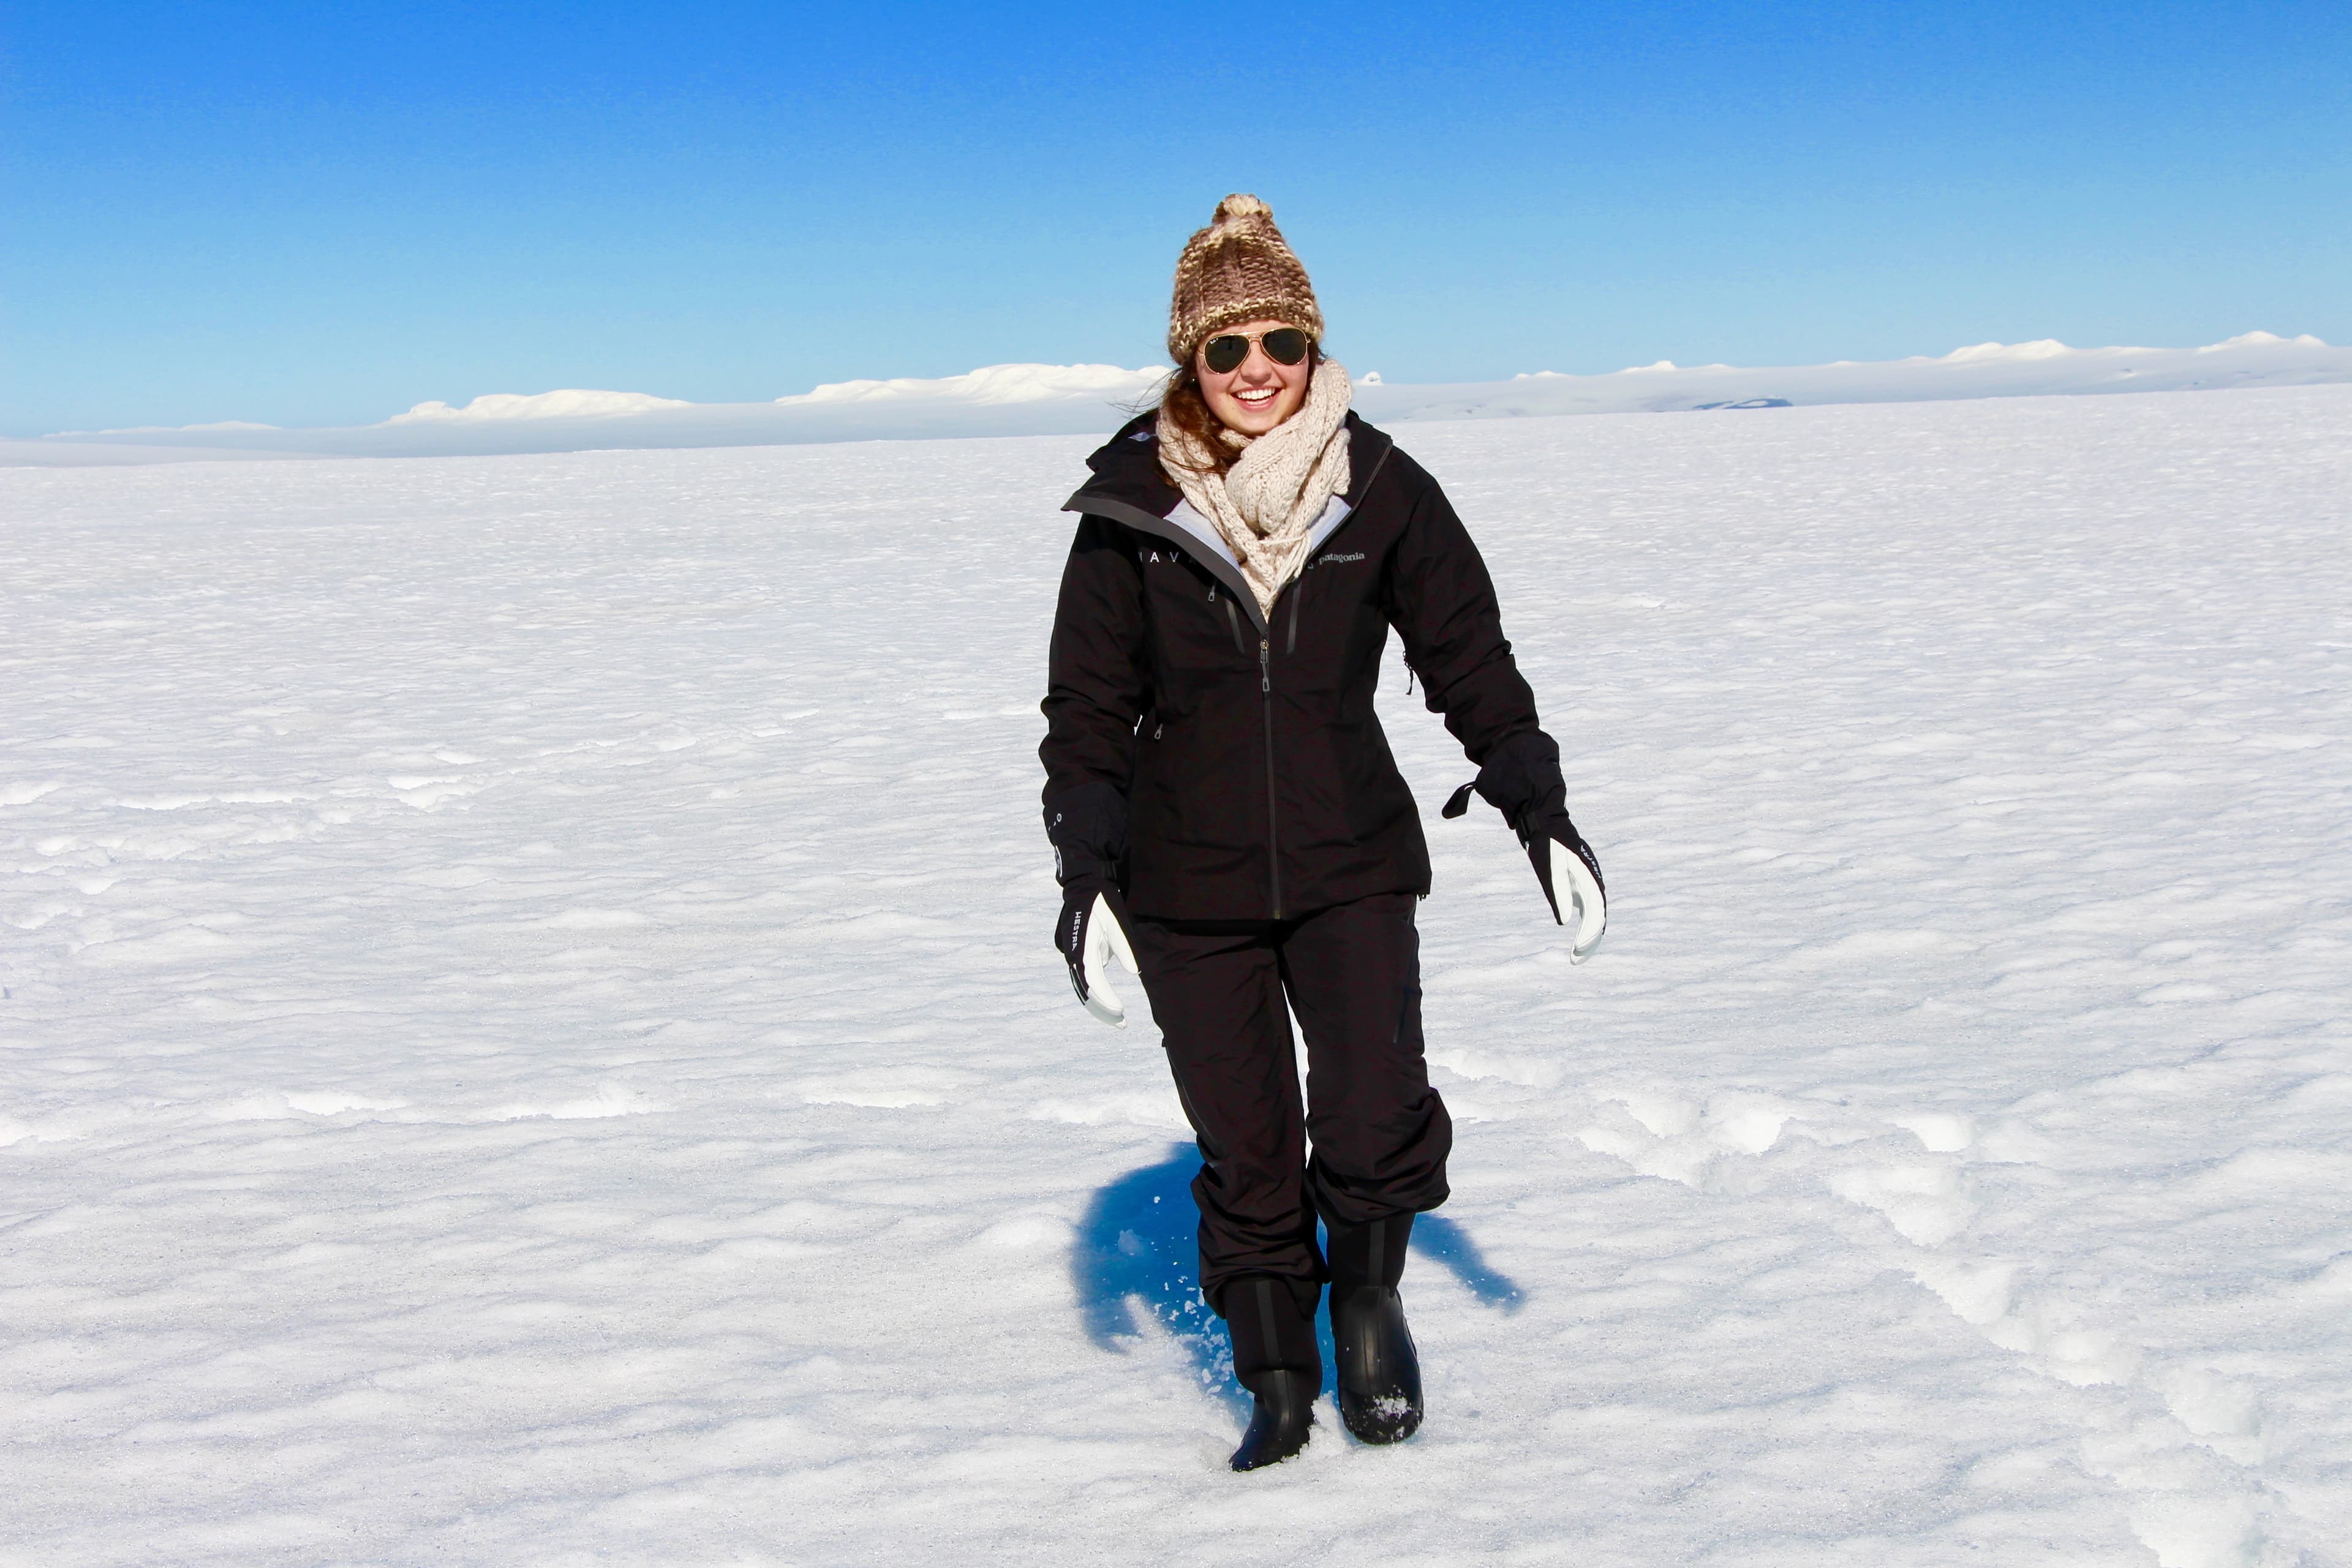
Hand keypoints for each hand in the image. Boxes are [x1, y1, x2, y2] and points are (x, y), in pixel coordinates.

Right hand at [1054, 879, 1140, 1025]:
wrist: (1084, 886)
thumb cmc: (1103, 904)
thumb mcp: (1117, 923)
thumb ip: (1124, 947)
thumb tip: (1135, 971)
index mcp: (1083, 948)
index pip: (1092, 982)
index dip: (1104, 999)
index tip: (1119, 1010)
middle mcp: (1074, 956)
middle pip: (1085, 991)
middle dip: (1102, 1010)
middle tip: (1122, 1024)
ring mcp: (1074, 956)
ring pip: (1083, 989)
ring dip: (1098, 1006)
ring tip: (1117, 1020)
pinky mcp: (1078, 955)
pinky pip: (1084, 981)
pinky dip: (1095, 995)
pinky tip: (1108, 1006)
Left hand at [1528, 823, 1606, 962]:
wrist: (1546, 822)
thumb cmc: (1546, 845)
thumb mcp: (1549, 868)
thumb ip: (1558, 893)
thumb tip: (1564, 922)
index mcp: (1589, 878)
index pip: (1595, 913)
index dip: (1589, 934)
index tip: (1577, 950)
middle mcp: (1594, 882)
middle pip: (1598, 918)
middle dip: (1589, 942)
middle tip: (1576, 962)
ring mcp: (1589, 883)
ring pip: (1595, 915)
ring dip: (1589, 936)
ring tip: (1578, 957)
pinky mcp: (1581, 884)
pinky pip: (1589, 909)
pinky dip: (1587, 926)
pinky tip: (1581, 939)